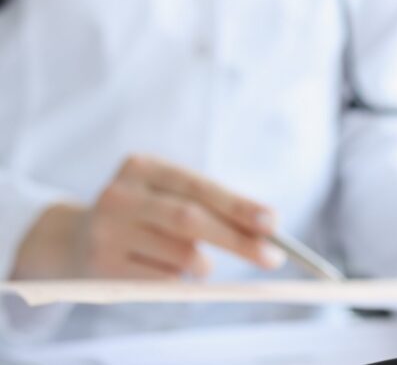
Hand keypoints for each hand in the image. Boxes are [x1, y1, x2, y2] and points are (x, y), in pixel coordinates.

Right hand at [13, 154, 284, 279]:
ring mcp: (107, 230)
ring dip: (204, 265)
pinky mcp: (102, 265)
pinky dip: (180, 279)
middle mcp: (120, 194)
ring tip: (199, 264)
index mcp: (144, 166)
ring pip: (181, 255)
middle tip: (273, 258)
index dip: (239, 206)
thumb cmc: (145, 215)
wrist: (73, 239)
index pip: (200, 187)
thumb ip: (214, 208)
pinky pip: (163, 279)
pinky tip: (167, 270)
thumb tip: (270, 231)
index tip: (274, 224)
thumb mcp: (170, 196)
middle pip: (190, 219)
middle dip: (238, 240)